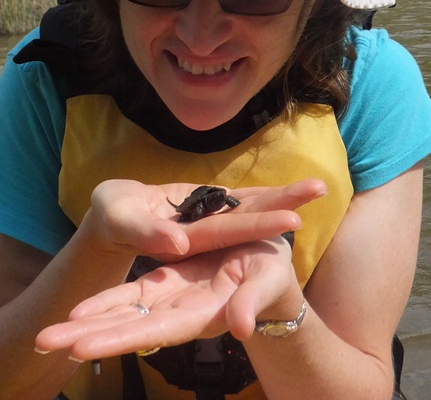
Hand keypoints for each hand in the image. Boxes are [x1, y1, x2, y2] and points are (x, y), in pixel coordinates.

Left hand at [35, 235, 302, 358]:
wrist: (269, 270)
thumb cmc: (273, 277)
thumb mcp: (267, 283)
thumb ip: (250, 302)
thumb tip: (238, 327)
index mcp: (201, 313)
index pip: (153, 330)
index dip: (118, 336)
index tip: (80, 346)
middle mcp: (177, 311)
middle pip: (126, 327)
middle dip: (85, 336)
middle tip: (41, 342)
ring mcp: (168, 299)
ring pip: (121, 315)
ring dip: (84, 325)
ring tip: (45, 335)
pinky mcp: (166, 284)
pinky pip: (130, 298)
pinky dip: (104, 306)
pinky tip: (78, 312)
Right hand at [84, 177, 325, 260]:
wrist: (112, 220)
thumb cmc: (110, 220)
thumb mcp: (120, 222)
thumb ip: (147, 232)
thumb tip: (178, 243)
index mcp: (188, 240)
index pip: (230, 231)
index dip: (260, 224)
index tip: (294, 219)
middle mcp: (206, 233)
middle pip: (249, 217)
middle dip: (284, 203)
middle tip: (320, 188)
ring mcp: (208, 221)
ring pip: (249, 209)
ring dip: (280, 199)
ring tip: (316, 187)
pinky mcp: (206, 209)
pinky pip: (237, 201)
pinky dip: (260, 195)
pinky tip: (283, 190)